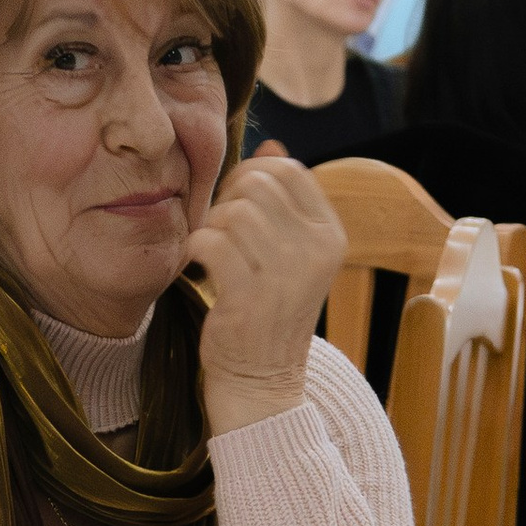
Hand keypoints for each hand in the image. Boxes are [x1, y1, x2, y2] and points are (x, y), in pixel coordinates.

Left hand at [183, 148, 344, 434]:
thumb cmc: (269, 311)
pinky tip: (199, 266)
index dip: (253, 173)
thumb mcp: (290, 252)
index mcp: (329, 235)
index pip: (288, 169)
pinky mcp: (248, 296)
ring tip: (212, 253)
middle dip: (228, 198)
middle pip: (258, 183)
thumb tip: (273, 143)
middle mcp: (314, 252)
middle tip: (220, 229)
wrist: (262, 381)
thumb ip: (284, 199)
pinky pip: (210, 241)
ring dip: (211, 227)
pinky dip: (195, 249)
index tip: (238, 201)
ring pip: (232, 211)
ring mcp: (284, 275)